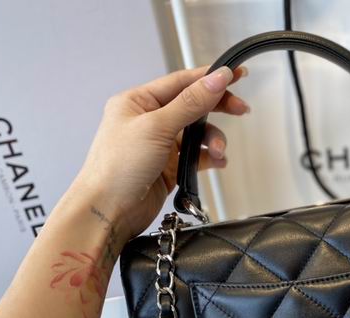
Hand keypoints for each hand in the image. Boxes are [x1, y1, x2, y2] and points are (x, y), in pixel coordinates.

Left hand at [69, 65, 248, 240]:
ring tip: (218, 151)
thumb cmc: (117, 168)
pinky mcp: (168, 166)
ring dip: (213, 140)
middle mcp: (149, 120)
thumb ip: (191, 103)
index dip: (210, 77)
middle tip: (241, 109)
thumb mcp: (156, 127)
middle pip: (193, 105)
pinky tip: (217, 161)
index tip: (235, 74)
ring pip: (197, 133)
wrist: (108, 210)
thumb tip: (216, 79)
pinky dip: (209, 157)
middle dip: (218, 107)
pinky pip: (196, 156)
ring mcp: (159, 144)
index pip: (181, 82)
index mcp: (138, 102)